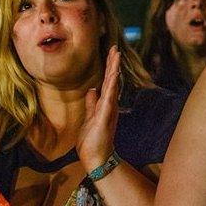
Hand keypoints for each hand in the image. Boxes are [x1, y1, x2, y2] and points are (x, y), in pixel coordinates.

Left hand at [77, 46, 120, 170]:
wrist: (96, 158)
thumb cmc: (93, 141)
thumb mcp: (89, 118)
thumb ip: (92, 103)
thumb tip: (92, 90)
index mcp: (105, 104)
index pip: (108, 81)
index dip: (109, 66)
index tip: (112, 52)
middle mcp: (110, 105)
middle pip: (112, 80)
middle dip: (113, 63)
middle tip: (115, 47)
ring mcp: (108, 110)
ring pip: (112, 85)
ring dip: (114, 70)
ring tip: (116, 55)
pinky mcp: (105, 117)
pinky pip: (108, 98)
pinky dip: (111, 86)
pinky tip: (113, 75)